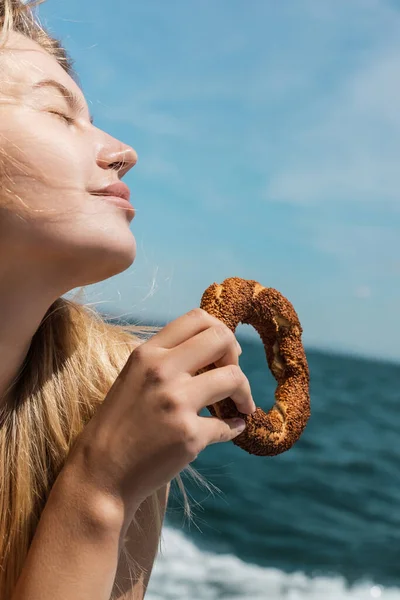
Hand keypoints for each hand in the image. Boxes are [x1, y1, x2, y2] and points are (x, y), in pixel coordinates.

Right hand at [73, 308, 255, 513]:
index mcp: (147, 354)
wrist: (101, 473)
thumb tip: (209, 350)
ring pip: (234, 378)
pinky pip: (228, 425)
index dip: (219, 332)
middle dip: (236, 356)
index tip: (222, 353)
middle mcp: (162, 371)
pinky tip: (232, 429)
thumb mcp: (133, 378)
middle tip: (234, 375)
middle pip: (221, 339)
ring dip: (245, 393)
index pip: (197, 318)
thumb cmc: (119, 424)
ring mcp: (176, 402)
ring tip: (243, 406)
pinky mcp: (189, 436)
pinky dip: (235, 427)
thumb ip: (165, 360)